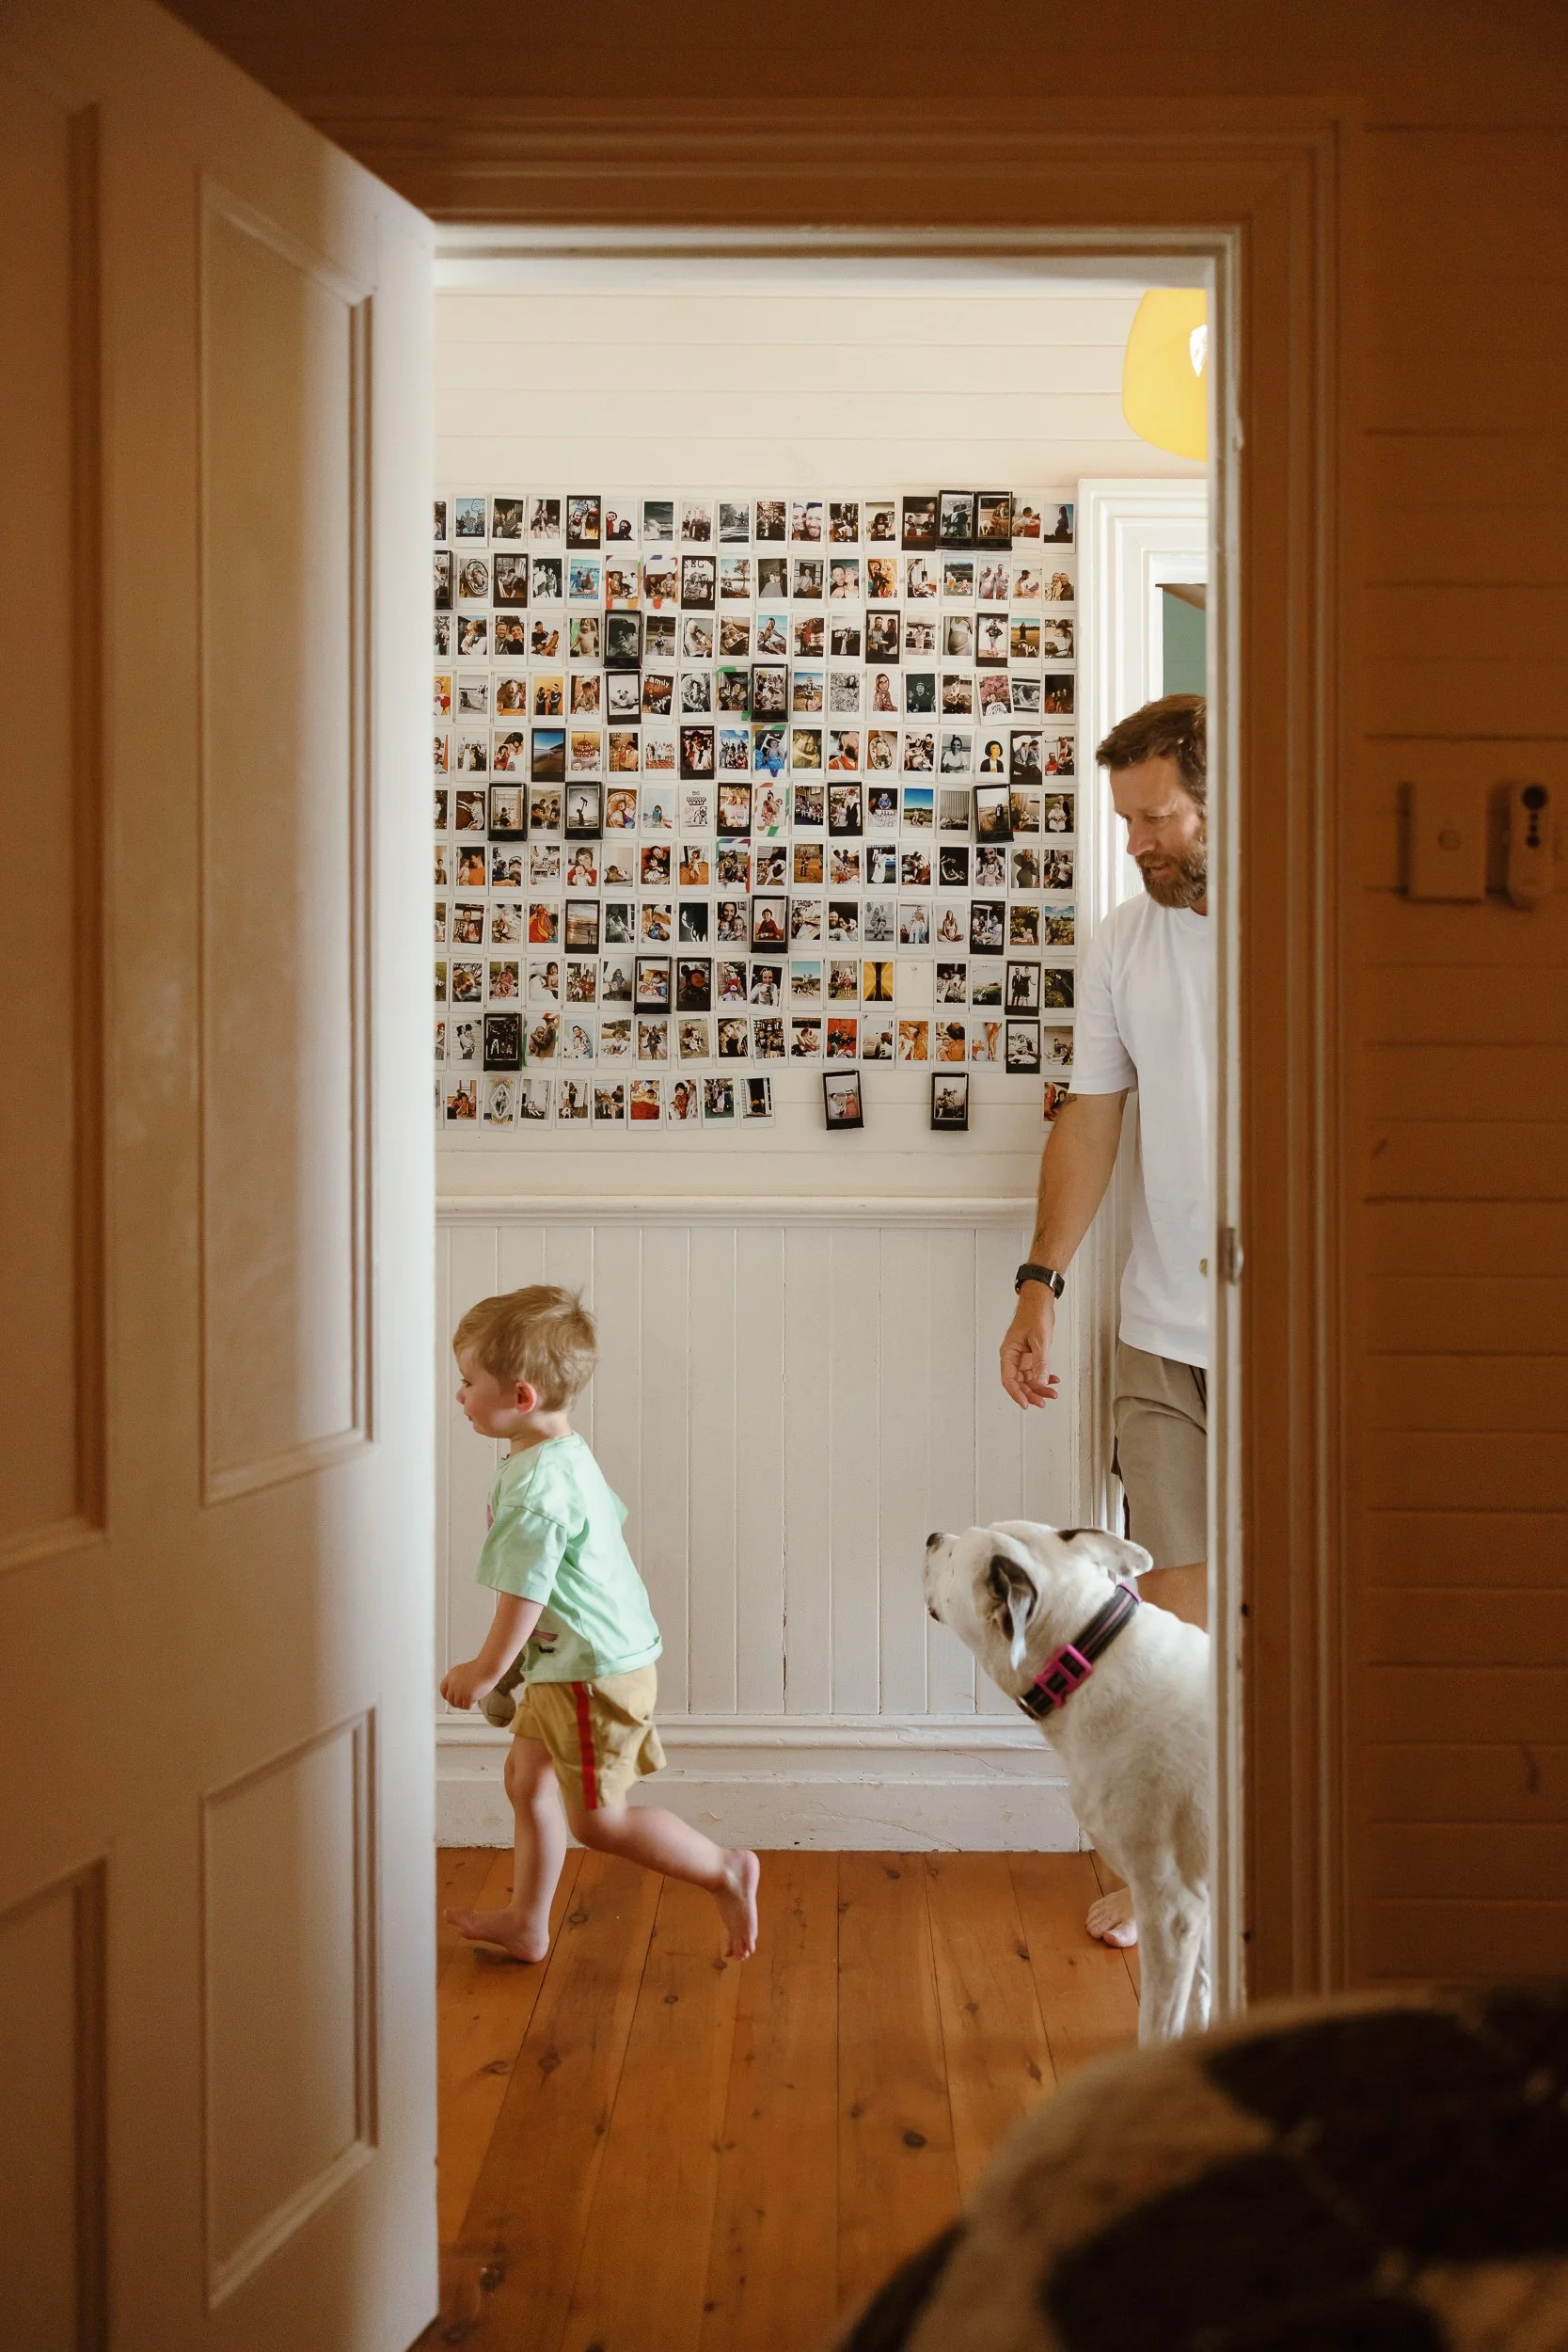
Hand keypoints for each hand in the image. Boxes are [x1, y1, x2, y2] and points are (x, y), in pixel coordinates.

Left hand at [441, 1656, 500, 1710]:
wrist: (488, 1667)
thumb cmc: (481, 1668)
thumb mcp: (463, 1672)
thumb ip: (457, 1681)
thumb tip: (455, 1693)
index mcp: (451, 1675)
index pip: (443, 1690)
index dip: (447, 1696)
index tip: (451, 1698)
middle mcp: (453, 1683)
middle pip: (450, 1700)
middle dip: (457, 1702)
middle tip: (464, 1700)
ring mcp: (459, 1690)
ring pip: (458, 1704)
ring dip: (465, 1703)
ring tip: (473, 1697)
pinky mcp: (467, 1696)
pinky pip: (466, 1707)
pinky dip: (472, 1704)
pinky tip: (476, 1699)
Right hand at [1000, 1286, 1060, 1408]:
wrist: (1039, 1300)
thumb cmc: (1033, 1313)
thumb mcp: (1039, 1340)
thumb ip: (1041, 1362)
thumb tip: (1041, 1380)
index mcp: (1008, 1352)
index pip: (1009, 1379)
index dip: (1017, 1393)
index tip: (1025, 1403)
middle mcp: (1013, 1356)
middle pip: (1019, 1382)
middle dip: (1031, 1393)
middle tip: (1042, 1402)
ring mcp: (1022, 1356)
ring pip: (1028, 1379)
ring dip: (1039, 1387)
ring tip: (1052, 1393)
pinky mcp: (1031, 1355)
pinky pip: (1035, 1371)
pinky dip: (1044, 1377)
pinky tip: (1053, 1380)